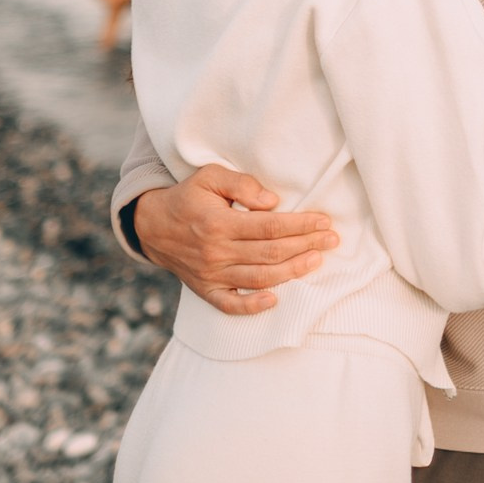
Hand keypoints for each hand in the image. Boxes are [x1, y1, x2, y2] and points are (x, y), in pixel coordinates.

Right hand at [131, 166, 337, 314]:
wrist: (152, 226)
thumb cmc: (188, 197)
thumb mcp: (209, 176)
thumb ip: (241, 184)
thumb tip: (272, 201)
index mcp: (218, 223)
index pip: (269, 226)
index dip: (300, 225)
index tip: (324, 221)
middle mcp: (216, 252)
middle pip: (270, 253)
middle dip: (306, 246)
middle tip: (332, 240)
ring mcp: (211, 274)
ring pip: (259, 278)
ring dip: (292, 272)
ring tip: (316, 261)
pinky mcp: (206, 290)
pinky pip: (230, 304)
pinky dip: (252, 306)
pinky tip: (275, 300)